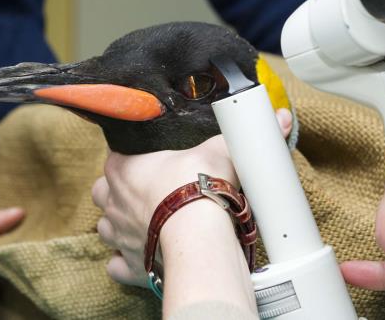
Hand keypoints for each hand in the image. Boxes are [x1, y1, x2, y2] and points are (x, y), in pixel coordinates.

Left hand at [92, 108, 292, 285]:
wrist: (200, 239)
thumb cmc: (199, 187)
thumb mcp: (221, 151)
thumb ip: (240, 135)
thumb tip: (278, 117)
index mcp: (123, 168)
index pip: (117, 157)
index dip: (134, 159)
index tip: (154, 162)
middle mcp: (112, 202)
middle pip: (106, 193)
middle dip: (122, 193)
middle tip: (152, 192)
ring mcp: (118, 236)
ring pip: (108, 228)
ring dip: (124, 226)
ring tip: (150, 223)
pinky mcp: (130, 265)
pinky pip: (119, 264)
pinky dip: (128, 260)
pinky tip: (146, 253)